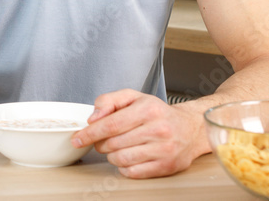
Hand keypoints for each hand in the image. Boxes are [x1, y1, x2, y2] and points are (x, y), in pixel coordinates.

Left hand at [71, 89, 204, 177]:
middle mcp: (158, 129)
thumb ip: (109, 101)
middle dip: (100, 143)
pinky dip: (123, 167)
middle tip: (103, 140)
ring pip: (121, 159)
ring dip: (111, 155)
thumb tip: (93, 118)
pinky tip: (127, 157)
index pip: (110, 124)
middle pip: (113, 143)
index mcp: (147, 109)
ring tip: (116, 148)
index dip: (89, 133)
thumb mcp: (133, 97)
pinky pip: (133, 172)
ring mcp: (163, 150)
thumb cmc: (158, 112)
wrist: (190, 128)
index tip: (78, 139)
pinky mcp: (166, 166)